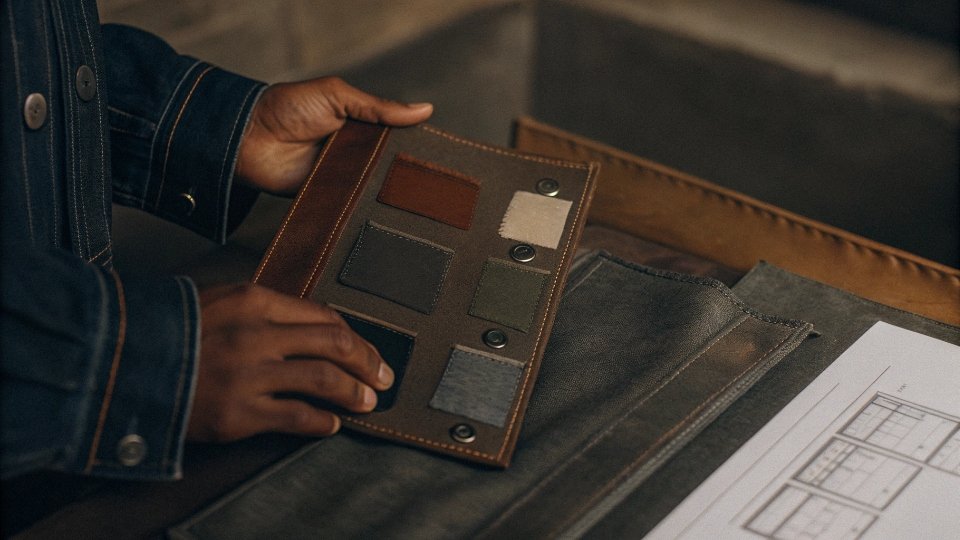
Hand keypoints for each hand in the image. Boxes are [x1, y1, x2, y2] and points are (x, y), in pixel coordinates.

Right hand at [186, 283, 393, 441]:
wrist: (118, 361)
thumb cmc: (170, 331)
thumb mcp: (218, 301)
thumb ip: (263, 311)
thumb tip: (311, 327)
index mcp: (253, 300)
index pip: (323, 317)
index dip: (354, 337)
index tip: (368, 350)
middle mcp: (256, 333)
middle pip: (334, 345)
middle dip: (368, 362)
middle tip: (384, 377)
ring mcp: (248, 374)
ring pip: (324, 380)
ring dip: (354, 392)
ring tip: (368, 401)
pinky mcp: (238, 412)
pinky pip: (296, 417)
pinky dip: (321, 422)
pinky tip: (330, 424)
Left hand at [235, 77, 432, 194]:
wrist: (248, 139)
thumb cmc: (287, 107)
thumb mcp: (337, 96)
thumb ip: (378, 107)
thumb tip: (425, 110)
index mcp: (358, 124)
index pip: (394, 136)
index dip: (413, 144)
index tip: (438, 157)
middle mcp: (353, 151)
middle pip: (386, 165)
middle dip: (402, 173)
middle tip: (430, 185)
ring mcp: (340, 175)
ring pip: (371, 187)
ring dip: (384, 192)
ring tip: (414, 204)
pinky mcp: (326, 196)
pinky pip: (349, 203)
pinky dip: (360, 207)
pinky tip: (381, 213)